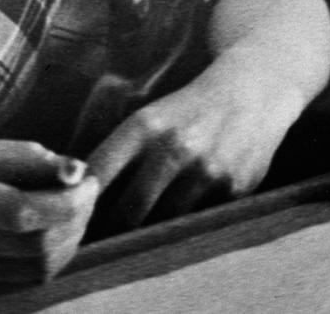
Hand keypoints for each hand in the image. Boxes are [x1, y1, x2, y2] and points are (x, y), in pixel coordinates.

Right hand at [0, 136, 97, 292]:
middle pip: (39, 243)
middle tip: (87, 190)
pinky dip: (54, 256)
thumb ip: (18, 156)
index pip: (22, 210)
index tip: (86, 177)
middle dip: (78, 216)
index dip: (67, 198)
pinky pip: (28, 280)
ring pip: (41, 268)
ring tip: (75, 208)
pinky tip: (55, 231)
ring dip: (72, 238)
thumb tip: (72, 167)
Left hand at [85, 54, 309, 232]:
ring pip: (164, 223)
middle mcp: (173, 148)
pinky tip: (182, 220)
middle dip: (114, 229)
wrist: (254, 90)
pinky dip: (186, 225)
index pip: (99, 174)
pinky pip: (198, 221)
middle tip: (105, 239)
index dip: (82, 201)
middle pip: (128, 211)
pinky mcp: (233, 189)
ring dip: (150, 233)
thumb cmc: (191, 108)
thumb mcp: (152, 116)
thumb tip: (84, 197)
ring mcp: (205, 172)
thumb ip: (121, 154)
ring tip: (140, 235)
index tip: (75, 215)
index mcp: (145, 125)